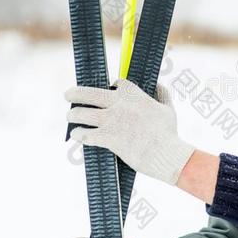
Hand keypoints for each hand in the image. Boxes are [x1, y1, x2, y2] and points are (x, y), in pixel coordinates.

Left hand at [65, 79, 195, 184]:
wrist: (166, 154)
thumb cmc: (169, 134)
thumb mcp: (169, 109)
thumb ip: (162, 94)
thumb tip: (158, 85)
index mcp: (135, 95)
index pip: (117, 83)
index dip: (110, 85)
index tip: (108, 89)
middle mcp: (120, 104)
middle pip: (90, 93)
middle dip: (75, 93)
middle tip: (68, 95)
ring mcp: (112, 121)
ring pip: (83, 113)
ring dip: (74, 115)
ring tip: (71, 117)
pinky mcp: (108, 138)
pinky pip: (85, 133)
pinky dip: (78, 134)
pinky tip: (76, 134)